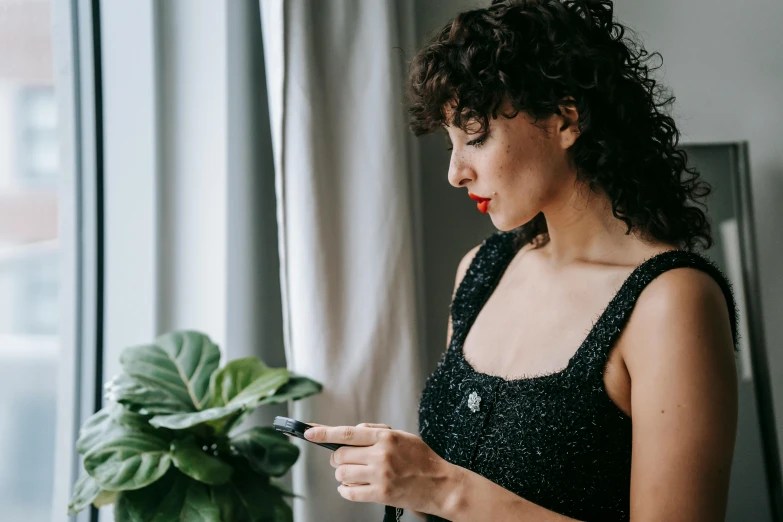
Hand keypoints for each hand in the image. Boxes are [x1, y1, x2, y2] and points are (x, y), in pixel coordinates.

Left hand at [303, 422, 454, 515]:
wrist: (440, 484)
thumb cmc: (421, 459)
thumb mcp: (402, 436)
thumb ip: (376, 432)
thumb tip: (352, 432)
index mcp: (386, 437)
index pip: (347, 433)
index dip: (324, 433)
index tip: (309, 433)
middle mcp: (381, 455)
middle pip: (340, 455)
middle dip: (338, 458)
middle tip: (344, 460)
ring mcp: (381, 475)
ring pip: (342, 474)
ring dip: (343, 475)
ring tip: (355, 474)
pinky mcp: (381, 494)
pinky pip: (350, 492)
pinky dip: (346, 490)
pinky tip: (352, 487)